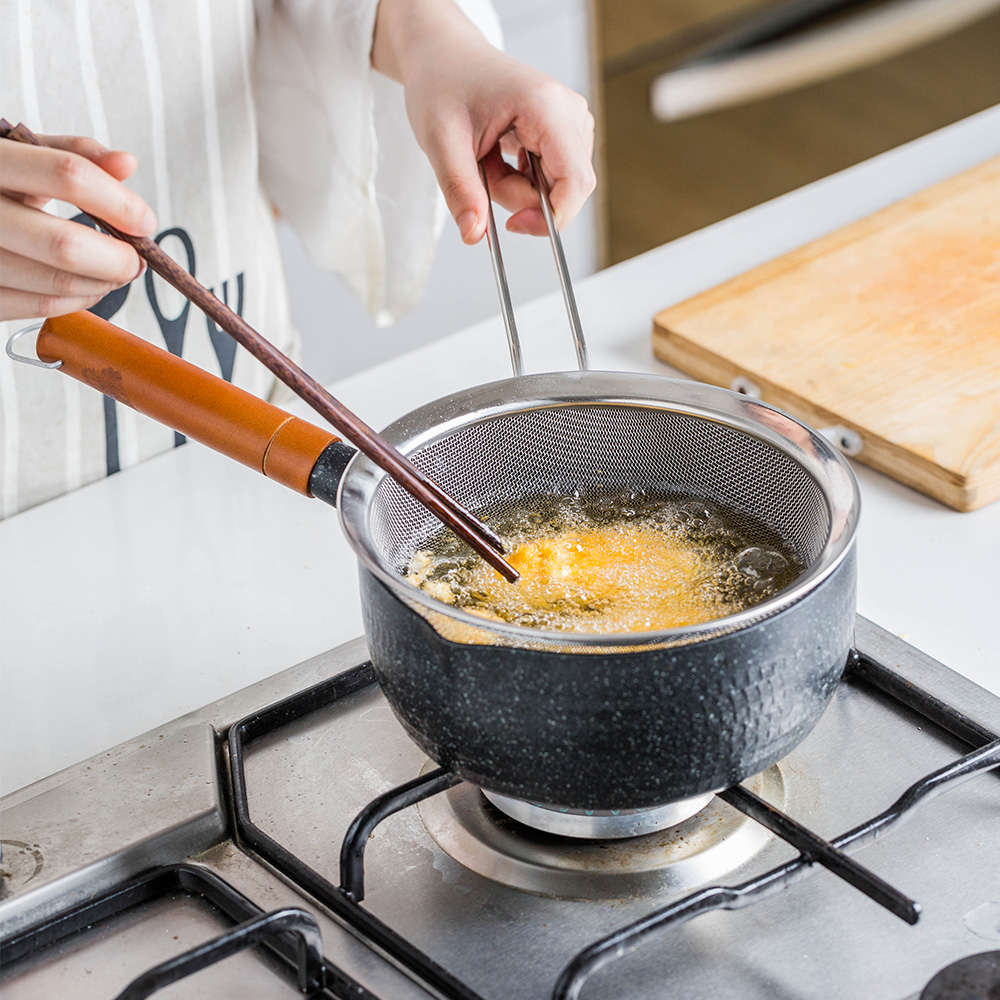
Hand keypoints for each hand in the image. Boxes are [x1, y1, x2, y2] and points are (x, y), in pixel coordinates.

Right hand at [0, 135, 156, 321]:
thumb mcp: (20, 153)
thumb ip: (72, 153)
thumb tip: (126, 162)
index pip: (67, 176)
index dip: (118, 202)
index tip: (144, 221)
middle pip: (66, 245)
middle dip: (117, 259)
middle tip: (135, 259)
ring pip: (57, 283)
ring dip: (102, 283)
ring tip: (114, 272)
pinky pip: (40, 307)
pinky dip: (77, 301)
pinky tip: (87, 286)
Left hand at [372, 0, 595, 243]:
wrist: (444, 58)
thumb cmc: (443, 83)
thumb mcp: (440, 140)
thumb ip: (460, 191)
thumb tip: (474, 235)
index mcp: (545, 105)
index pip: (576, 181)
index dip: (550, 217)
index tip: (513, 226)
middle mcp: (568, 112)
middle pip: (562, 189)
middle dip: (518, 196)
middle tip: (479, 171)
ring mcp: (569, 123)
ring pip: (554, 188)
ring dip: (514, 188)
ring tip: (484, 157)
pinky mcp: (563, 133)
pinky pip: (548, 180)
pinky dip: (517, 180)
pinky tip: (497, 156)